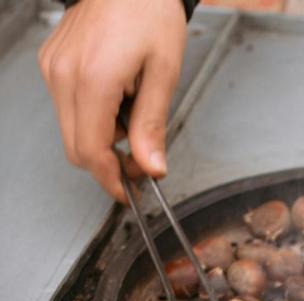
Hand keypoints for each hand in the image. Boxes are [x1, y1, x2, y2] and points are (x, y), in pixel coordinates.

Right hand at [38, 0, 186, 202]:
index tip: (132, 191)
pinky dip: (93, 114)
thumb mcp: (163, 71)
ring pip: (71, 129)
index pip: (91, 151)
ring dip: (103, 136)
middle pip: (76, 147)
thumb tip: (151, 167)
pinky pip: (67, 106)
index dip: (112, 179)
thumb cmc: (149, 11)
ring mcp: (53, 68)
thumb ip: (153, 123)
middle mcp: (63, 76)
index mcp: (93, 80)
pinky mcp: (51, 62)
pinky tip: (118, 94)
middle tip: (142, 160)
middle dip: (109, 163)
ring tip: (134, 109)